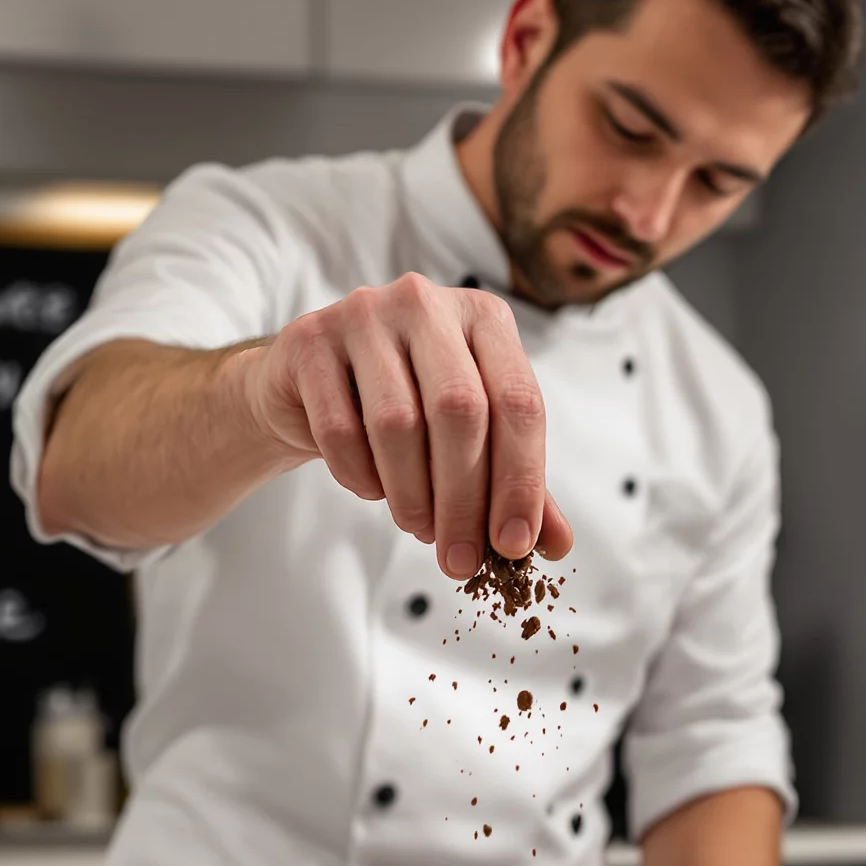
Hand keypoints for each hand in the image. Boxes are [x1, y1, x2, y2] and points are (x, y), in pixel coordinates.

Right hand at [240, 273, 573, 579]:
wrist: (309, 387)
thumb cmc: (407, 410)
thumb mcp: (470, 437)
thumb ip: (513, 481)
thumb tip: (556, 544)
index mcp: (484, 318)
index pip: (519, 401)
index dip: (521, 481)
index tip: (513, 546)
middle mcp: (428, 304)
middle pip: (460, 412)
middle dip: (464, 501)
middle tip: (461, 560)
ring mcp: (365, 314)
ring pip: (398, 422)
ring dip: (411, 495)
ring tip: (417, 527)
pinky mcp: (310, 339)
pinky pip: (339, 427)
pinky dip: (360, 476)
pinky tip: (371, 490)